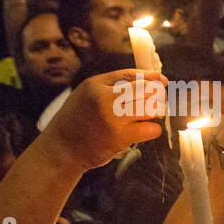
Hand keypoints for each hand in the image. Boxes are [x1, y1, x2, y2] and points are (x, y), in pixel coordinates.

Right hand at [42, 69, 164, 171]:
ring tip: (149, 116)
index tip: (162, 80)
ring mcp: (112, 117)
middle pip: (146, 90)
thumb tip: (146, 82)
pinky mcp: (120, 137)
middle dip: (158, 95)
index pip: (130, 75)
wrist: (61, 148)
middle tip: (159, 101)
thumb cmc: (77, 121)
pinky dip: (153, 130)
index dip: (150, 77)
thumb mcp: (87, 95)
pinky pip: (151, 129)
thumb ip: (111, 87)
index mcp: (95, 85)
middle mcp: (104, 98)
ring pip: (151, 108)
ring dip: (156, 112)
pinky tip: (145, 130)